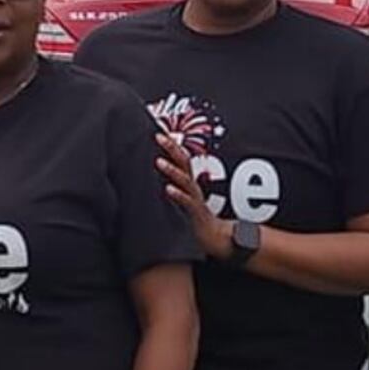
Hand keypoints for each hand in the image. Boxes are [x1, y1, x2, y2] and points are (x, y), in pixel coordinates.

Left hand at [154, 129, 234, 258]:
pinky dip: (178, 195)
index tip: (157, 131)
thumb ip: (172, 186)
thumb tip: (153, 176)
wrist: (215, 238)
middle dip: (172, 148)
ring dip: (172, 170)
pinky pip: (187, 202)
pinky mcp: (196, 213)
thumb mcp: (182, 198)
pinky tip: (167, 189)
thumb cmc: (195, 219)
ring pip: (184, 181)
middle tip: (158, 136)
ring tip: (159, 162)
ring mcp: (195, 199)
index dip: (170, 144)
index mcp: (188, 182)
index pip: (179, 158)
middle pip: (183, 162)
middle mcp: (192, 187)